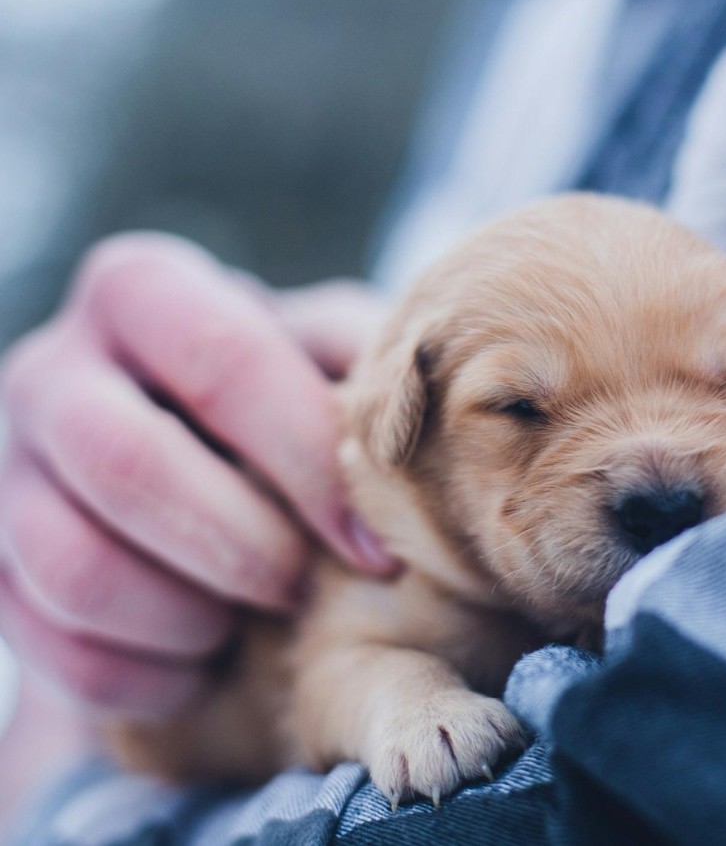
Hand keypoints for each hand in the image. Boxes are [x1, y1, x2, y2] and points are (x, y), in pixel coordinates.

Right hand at [0, 233, 395, 719]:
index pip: (226, 362)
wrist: (185, 452)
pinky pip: (52, 649)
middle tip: (301, 586)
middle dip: (240, 546)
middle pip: (126, 462)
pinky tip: (203, 663)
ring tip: (249, 619)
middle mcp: (51, 368)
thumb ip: (363, 359)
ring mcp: (8, 469)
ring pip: (72, 565)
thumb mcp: (324, 352)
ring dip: (186, 615)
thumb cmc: (281, 397)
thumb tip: (439, 400)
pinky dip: (145, 676)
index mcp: (143, 292)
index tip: (378, 548)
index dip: (310, 464)